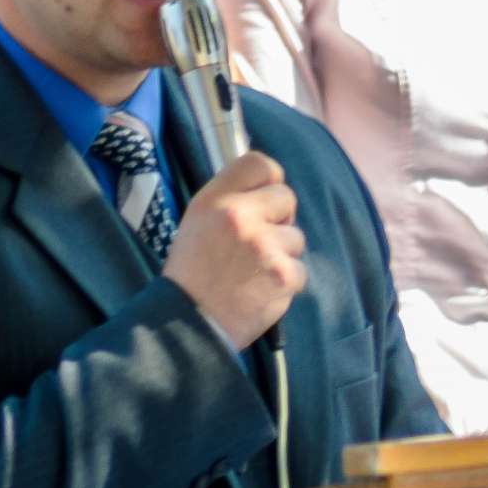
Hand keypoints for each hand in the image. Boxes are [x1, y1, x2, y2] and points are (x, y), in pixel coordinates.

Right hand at [162, 152, 305, 350]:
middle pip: (286, 197)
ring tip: (252, 273)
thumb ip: (228, 199)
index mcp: (215, 200)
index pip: (259, 163)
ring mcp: (264, 245)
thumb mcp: (196, 222)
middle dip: (278, 220)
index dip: (269, 180)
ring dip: (282, 254)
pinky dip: (284, 282)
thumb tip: (267, 185)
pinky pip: (300, 269)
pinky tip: (260, 290)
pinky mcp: (282, 275)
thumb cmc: (192, 273)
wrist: (188, 325)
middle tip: (256, 244)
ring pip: (296, 237)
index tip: (265, 199)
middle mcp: (239, 215)